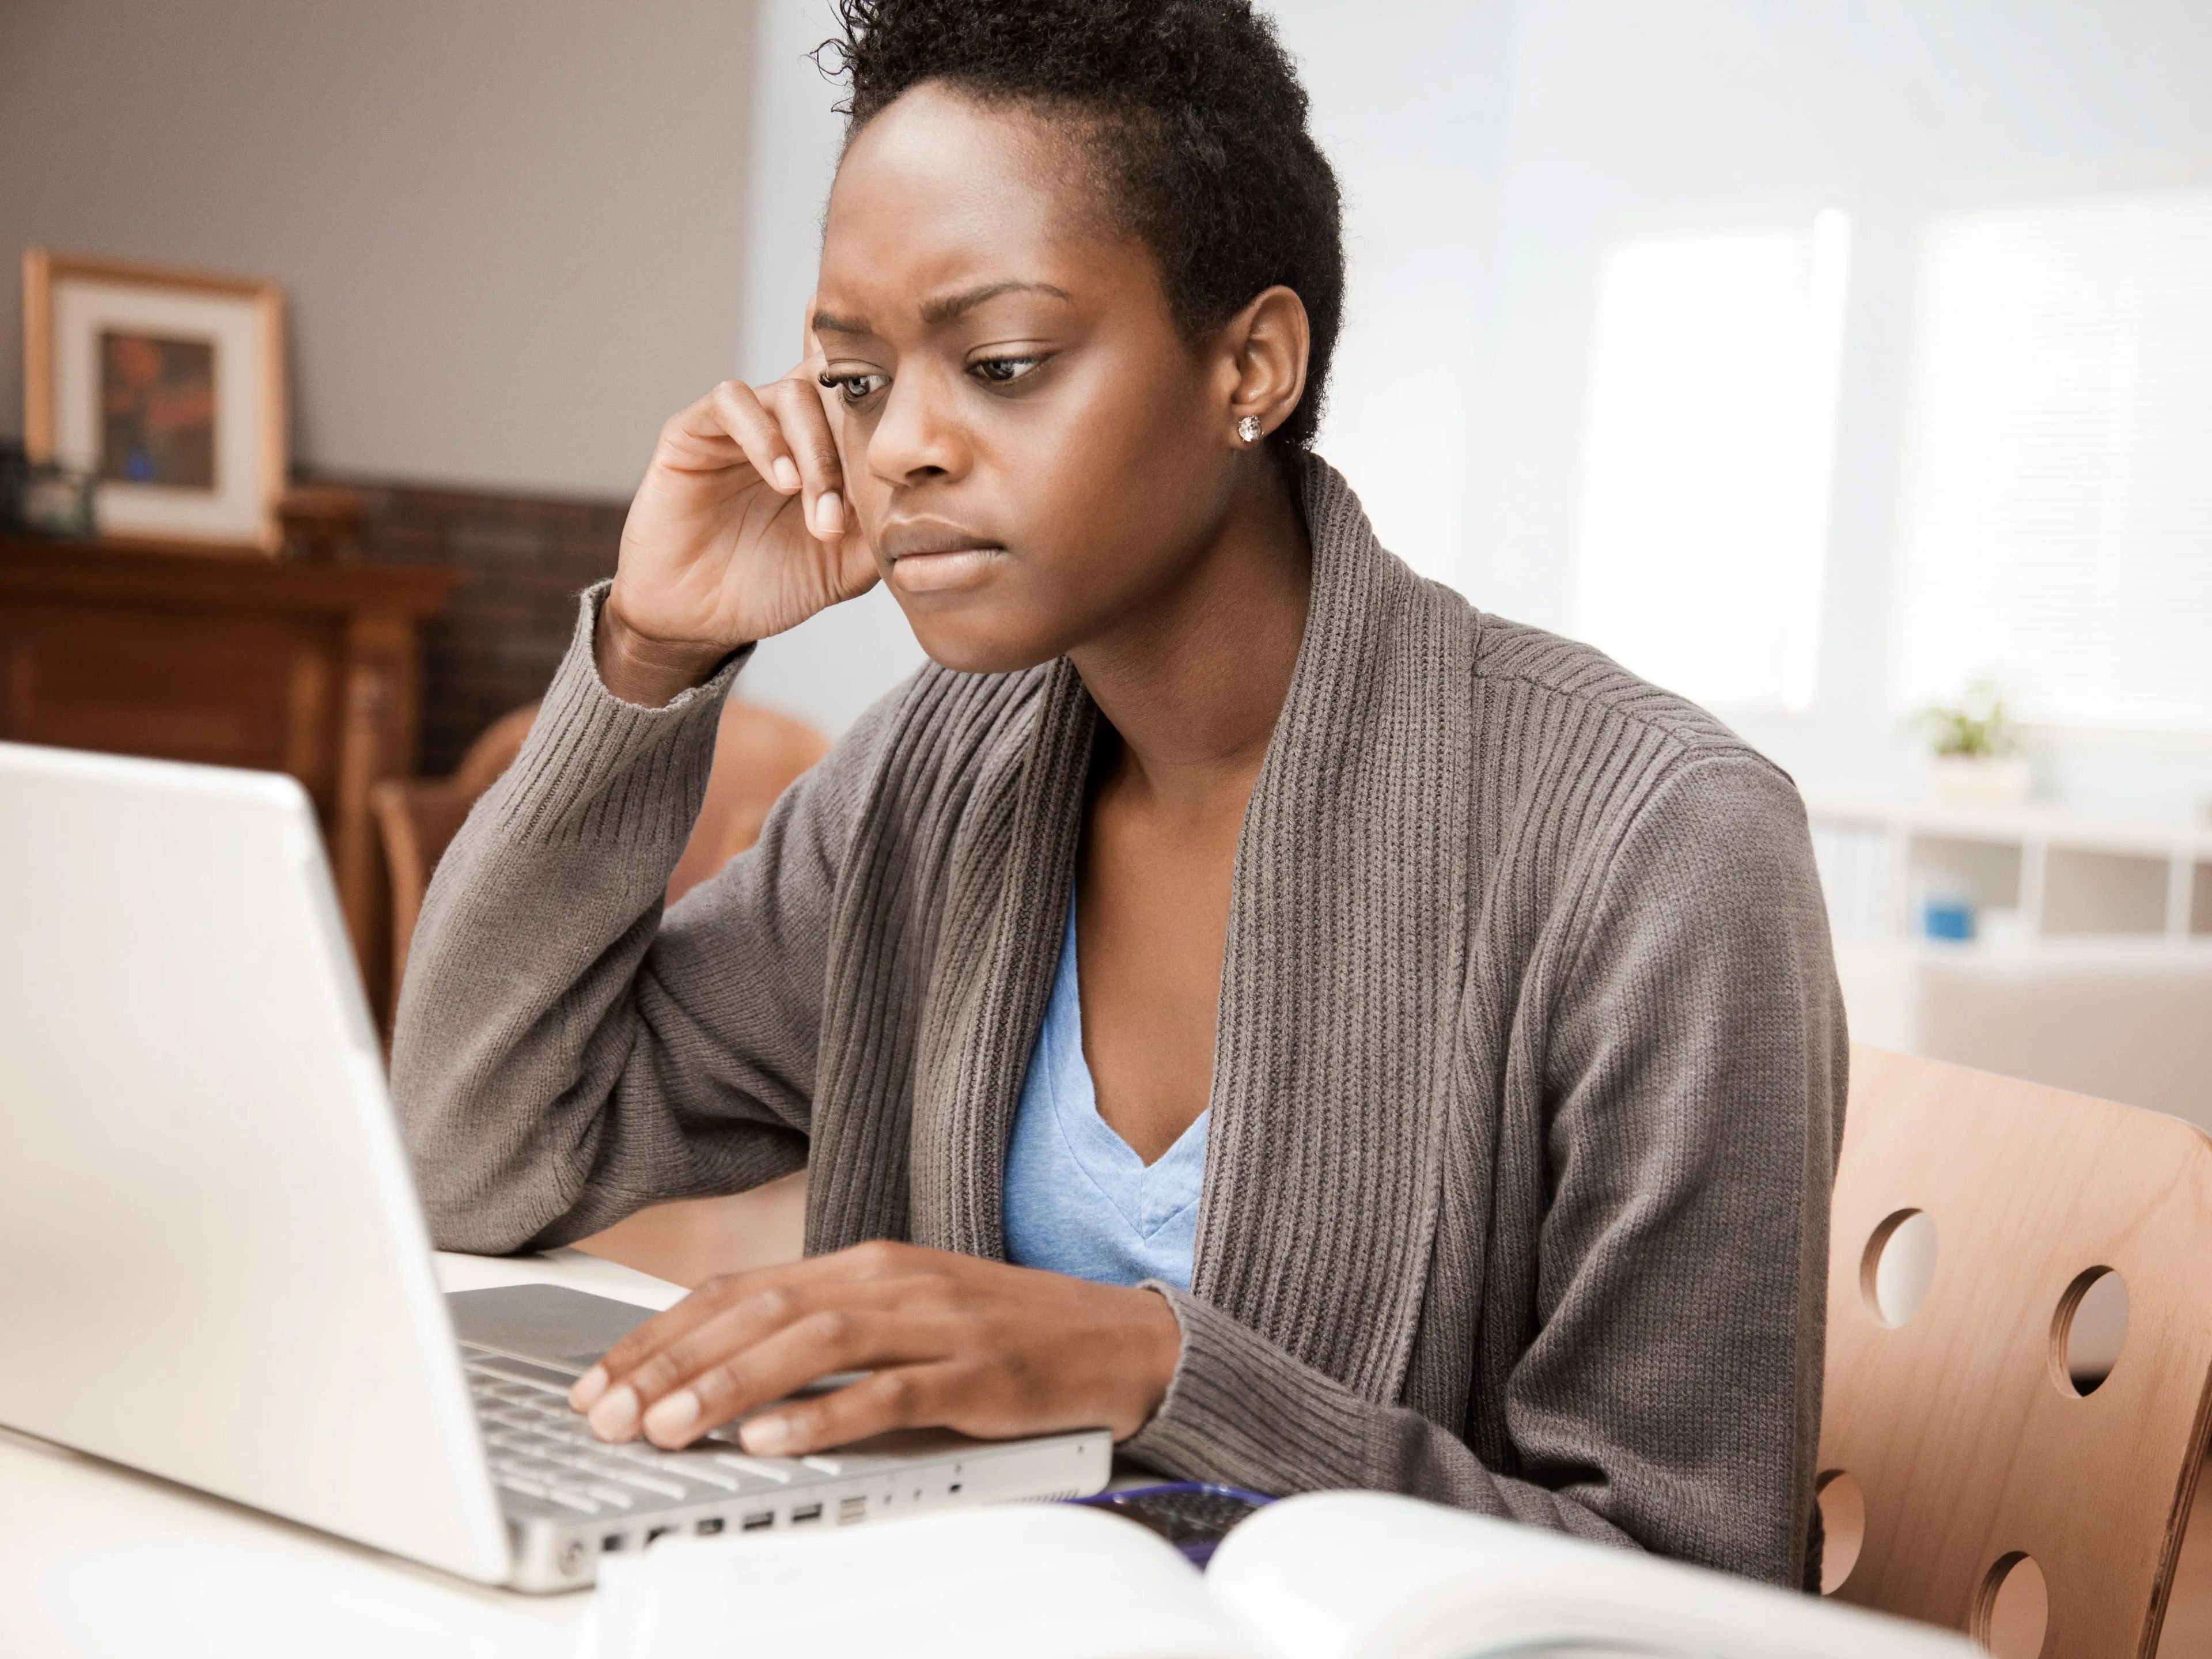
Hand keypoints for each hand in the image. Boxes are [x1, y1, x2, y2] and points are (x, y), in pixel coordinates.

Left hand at [565, 1241, 1182, 1454]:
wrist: (1121, 1340)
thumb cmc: (1002, 1337)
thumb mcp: (904, 1318)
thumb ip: (824, 1333)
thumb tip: (719, 1374)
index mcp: (867, 1263)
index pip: (741, 1290)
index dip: (662, 1334)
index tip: (600, 1381)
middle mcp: (893, 1280)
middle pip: (762, 1311)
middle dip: (674, 1363)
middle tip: (609, 1413)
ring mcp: (938, 1323)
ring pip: (815, 1343)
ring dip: (732, 1385)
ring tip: (669, 1426)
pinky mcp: (979, 1373)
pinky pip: (891, 1391)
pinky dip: (825, 1416)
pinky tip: (773, 1440)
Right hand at [598, 322, 875, 704]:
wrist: (700, 619)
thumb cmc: (773, 585)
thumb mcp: (847, 565)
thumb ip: (885, 527)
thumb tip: (934, 502)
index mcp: (829, 447)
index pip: (866, 399)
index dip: (891, 409)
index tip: (911, 450)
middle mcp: (788, 425)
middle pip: (836, 387)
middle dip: (853, 442)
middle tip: (850, 509)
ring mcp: (744, 424)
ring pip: (792, 393)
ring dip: (815, 452)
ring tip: (818, 511)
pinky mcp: (695, 430)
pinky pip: (733, 401)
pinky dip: (765, 436)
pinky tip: (783, 482)